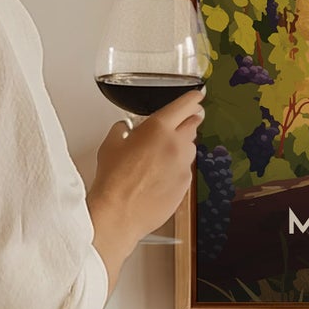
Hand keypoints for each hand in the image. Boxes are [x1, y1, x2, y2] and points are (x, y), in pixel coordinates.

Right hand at [87, 89, 205, 288]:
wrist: (119, 213)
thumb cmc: (113, 179)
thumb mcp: (110, 145)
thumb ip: (122, 130)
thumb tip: (126, 128)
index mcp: (158, 128)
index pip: (184, 105)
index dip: (192, 98)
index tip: (197, 96)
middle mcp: (176, 144)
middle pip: (193, 125)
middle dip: (189, 120)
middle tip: (181, 122)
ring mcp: (184, 166)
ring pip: (190, 148)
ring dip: (181, 146)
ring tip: (162, 155)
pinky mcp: (186, 185)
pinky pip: (185, 169)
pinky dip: (177, 168)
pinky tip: (160, 175)